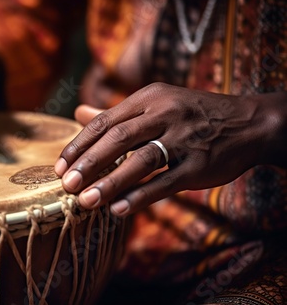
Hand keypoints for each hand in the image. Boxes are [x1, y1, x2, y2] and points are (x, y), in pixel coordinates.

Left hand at [55, 83, 274, 215]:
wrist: (248, 123)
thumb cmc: (191, 114)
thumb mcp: (155, 103)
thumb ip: (116, 113)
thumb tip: (78, 113)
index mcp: (149, 98)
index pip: (104, 122)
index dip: (79, 145)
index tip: (60, 166)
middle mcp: (165, 114)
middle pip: (118, 138)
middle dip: (89, 164)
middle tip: (67, 185)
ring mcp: (184, 139)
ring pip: (141, 160)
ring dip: (111, 182)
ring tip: (86, 201)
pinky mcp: (199, 164)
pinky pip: (166, 182)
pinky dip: (140, 196)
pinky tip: (119, 209)